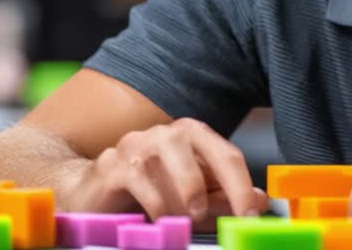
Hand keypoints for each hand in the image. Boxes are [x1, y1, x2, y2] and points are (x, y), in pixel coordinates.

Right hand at [67, 118, 268, 226]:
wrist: (91, 194)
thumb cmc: (148, 193)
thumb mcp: (192, 199)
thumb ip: (223, 198)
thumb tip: (260, 200)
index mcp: (191, 138)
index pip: (226, 152)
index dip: (242, 183)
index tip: (252, 214)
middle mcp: (164, 134)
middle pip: (196, 139)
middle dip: (220, 177)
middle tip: (232, 212)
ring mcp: (135, 145)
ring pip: (166, 155)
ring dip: (184, 191)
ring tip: (189, 218)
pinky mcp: (110, 164)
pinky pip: (136, 176)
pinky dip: (153, 201)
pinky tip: (159, 218)